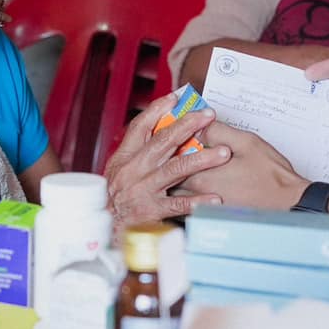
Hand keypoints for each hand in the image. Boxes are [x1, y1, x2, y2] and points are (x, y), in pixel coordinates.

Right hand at [101, 93, 230, 228]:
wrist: (104, 230)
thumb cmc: (114, 200)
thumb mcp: (118, 171)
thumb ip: (138, 153)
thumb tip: (163, 132)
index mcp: (124, 158)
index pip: (140, 127)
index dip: (158, 110)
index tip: (176, 98)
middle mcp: (133, 170)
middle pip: (163, 142)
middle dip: (188, 126)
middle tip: (209, 116)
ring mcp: (143, 190)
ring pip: (176, 169)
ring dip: (202, 159)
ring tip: (223, 153)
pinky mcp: (152, 211)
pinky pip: (179, 204)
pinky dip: (198, 201)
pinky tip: (215, 198)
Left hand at [183, 120, 306, 210]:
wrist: (288, 203)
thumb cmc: (270, 175)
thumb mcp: (246, 143)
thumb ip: (218, 132)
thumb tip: (198, 125)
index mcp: (203, 177)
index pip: (173, 158)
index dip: (173, 143)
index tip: (177, 132)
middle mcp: (200, 195)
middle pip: (172, 178)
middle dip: (172, 161)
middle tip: (179, 148)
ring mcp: (206, 208)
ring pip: (180, 192)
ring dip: (178, 179)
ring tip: (188, 165)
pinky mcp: (214, 216)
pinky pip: (191, 204)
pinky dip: (188, 194)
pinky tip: (199, 184)